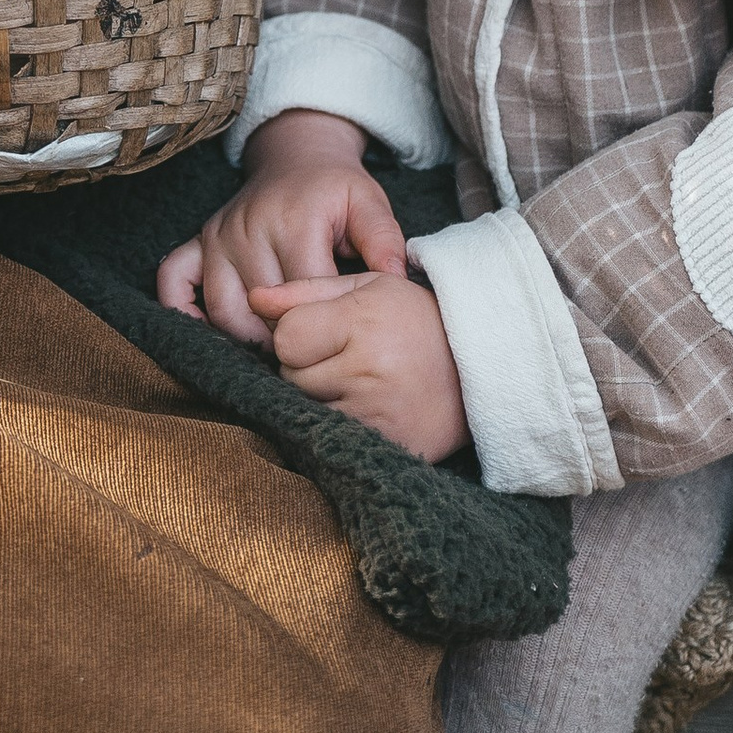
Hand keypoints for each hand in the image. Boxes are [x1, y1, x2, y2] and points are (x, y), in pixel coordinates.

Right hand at [158, 111, 406, 343]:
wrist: (296, 155)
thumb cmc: (335, 189)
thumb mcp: (369, 203)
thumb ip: (386, 241)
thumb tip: (398, 281)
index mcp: (294, 223)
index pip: (303, 300)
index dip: (323, 330)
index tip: (341, 345)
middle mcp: (248, 229)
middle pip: (263, 314)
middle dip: (291, 343)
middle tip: (314, 357)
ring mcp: (218, 236)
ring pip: (223, 311)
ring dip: (248, 340)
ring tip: (278, 351)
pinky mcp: (199, 240)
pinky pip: (173, 280)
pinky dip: (183, 310)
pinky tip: (208, 331)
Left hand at [250, 269, 467, 461]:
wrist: (479, 367)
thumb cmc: (415, 318)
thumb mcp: (366, 286)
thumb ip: (304, 290)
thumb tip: (253, 298)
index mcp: (363, 323)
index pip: (287, 338)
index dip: (296, 333)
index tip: (322, 329)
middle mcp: (369, 372)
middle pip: (292, 376)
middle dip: (306, 365)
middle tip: (343, 354)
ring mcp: (377, 416)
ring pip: (307, 410)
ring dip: (320, 396)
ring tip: (355, 379)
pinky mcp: (385, 446)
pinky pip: (331, 438)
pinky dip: (337, 423)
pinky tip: (362, 404)